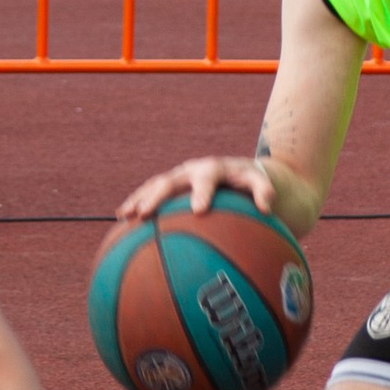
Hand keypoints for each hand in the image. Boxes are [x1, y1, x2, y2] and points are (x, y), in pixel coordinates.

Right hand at [113, 152, 278, 222]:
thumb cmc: (252, 182)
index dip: (202, 192)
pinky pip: (150, 194)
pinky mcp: (171, 186)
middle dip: (158, 196)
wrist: (240, 171)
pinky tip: (122, 220)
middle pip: (171, 180)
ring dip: (140, 199)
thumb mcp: (261, 183)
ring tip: (126, 216)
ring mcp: (179, 177)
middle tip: (147, 214)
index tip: (198, 210)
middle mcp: (192, 170)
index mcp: (215, 169)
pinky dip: (137, 204)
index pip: (208, 177)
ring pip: (155, 186)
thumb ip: (264, 191)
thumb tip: (267, 207)